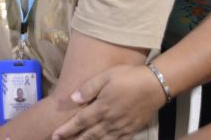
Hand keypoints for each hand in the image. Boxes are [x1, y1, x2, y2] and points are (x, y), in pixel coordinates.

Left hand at [51, 64, 165, 139]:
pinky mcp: (132, 130)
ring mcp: (121, 127)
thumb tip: (73, 98)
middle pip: (88, 135)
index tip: (55, 135)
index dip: (66, 129)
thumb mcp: (106, 76)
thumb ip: (89, 88)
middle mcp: (110, 121)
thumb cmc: (129, 77)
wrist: (155, 85)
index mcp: (102, 107)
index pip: (80, 121)